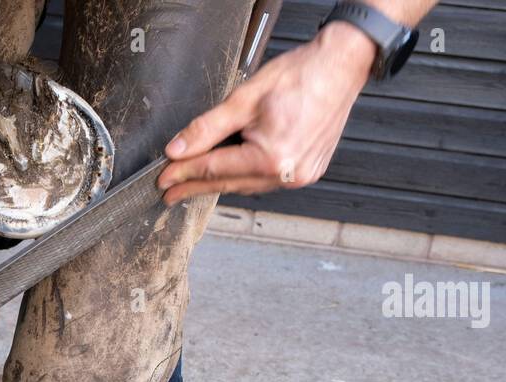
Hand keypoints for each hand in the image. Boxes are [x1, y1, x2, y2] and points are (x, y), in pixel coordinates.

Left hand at [158, 21, 376, 201]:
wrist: (342, 65)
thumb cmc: (301, 75)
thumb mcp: (243, 99)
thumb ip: (206, 128)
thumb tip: (178, 149)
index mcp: (270, 157)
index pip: (213, 170)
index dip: (184, 175)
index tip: (163, 180)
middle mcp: (287, 173)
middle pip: (229, 183)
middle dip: (196, 186)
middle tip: (170, 192)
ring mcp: (301, 175)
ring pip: (248, 186)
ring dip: (221, 183)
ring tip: (195, 183)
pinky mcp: (310, 171)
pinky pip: (268, 181)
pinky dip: (247, 177)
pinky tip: (233, 172)